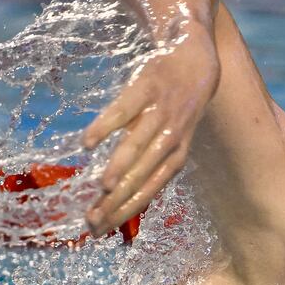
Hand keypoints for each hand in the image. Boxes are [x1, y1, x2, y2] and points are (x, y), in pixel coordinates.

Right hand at [82, 22, 219, 236]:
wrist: (196, 54)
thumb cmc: (180, 103)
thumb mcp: (175, 135)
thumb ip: (150, 161)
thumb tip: (120, 193)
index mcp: (177, 153)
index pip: (151, 189)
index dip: (127, 210)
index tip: (101, 230)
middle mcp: (171, 136)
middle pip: (142, 174)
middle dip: (117, 199)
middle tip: (93, 220)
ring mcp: (160, 111)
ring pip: (138, 144)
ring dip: (120, 166)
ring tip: (102, 187)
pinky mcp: (147, 86)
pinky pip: (124, 109)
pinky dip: (107, 126)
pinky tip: (88, 143)